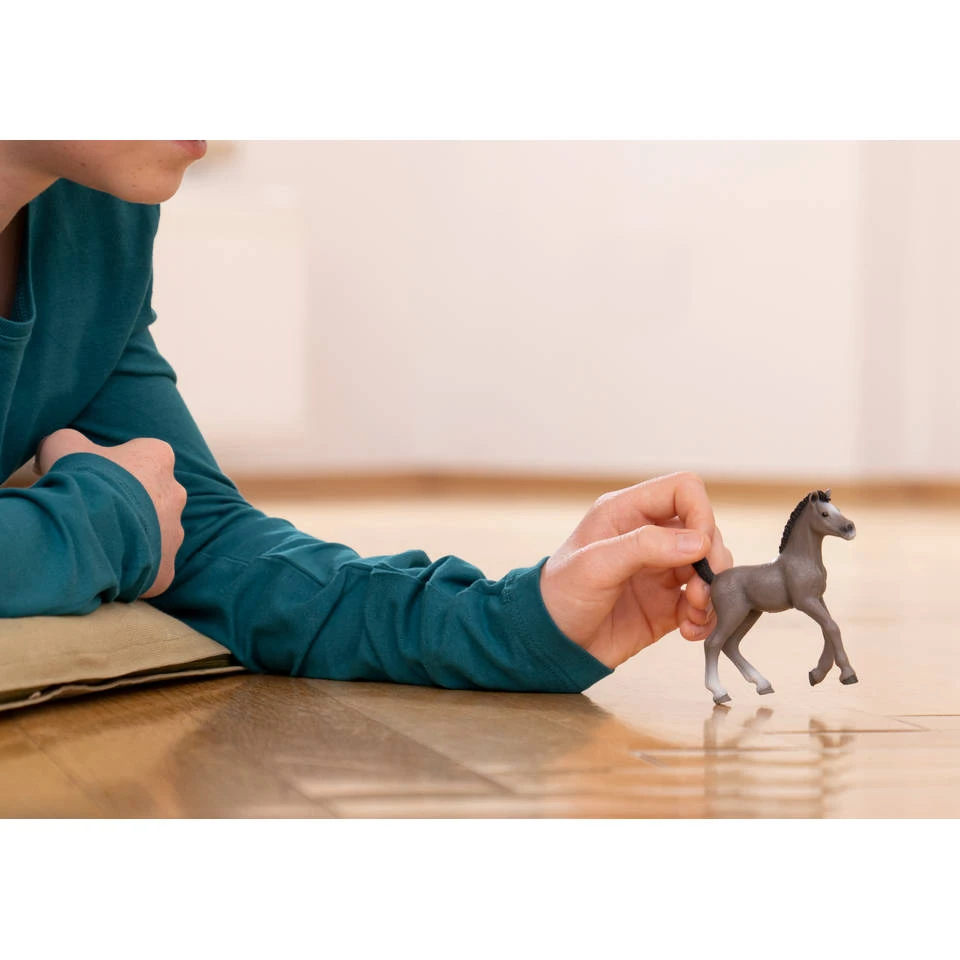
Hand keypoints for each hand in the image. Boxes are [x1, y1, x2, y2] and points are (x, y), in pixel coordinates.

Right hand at [34, 428, 186, 598]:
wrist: (89, 528)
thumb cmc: (81, 480)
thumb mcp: (64, 445)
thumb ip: (69, 442)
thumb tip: (61, 448)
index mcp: (158, 458)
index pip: (142, 459)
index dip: (115, 469)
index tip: (94, 480)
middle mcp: (176, 494)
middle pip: (152, 498)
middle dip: (129, 505)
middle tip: (96, 513)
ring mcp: (175, 533)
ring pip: (154, 534)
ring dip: (132, 537)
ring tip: (100, 542)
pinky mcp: (167, 567)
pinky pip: (150, 567)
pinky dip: (132, 569)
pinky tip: (107, 567)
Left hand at [540, 472, 732, 668]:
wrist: (549, 645)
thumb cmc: (560, 596)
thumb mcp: (595, 565)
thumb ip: (645, 546)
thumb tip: (699, 542)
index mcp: (627, 512)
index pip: (684, 490)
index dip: (701, 513)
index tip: (701, 548)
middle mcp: (648, 536)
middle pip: (705, 530)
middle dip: (712, 560)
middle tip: (701, 591)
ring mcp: (660, 570)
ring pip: (709, 568)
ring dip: (712, 592)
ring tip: (694, 614)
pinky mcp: (667, 604)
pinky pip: (703, 603)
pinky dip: (706, 616)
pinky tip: (690, 630)